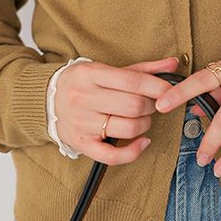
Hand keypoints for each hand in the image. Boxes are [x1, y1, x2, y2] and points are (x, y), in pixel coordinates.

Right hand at [55, 56, 179, 164]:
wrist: (47, 99)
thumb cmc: (84, 81)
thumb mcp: (109, 69)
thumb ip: (143, 68)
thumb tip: (173, 64)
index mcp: (92, 74)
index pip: (133, 81)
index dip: (157, 87)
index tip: (170, 91)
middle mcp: (84, 98)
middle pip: (132, 105)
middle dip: (151, 106)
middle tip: (152, 104)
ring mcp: (82, 123)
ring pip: (126, 128)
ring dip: (144, 124)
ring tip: (143, 118)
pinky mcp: (81, 144)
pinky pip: (111, 155)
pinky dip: (132, 152)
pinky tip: (142, 142)